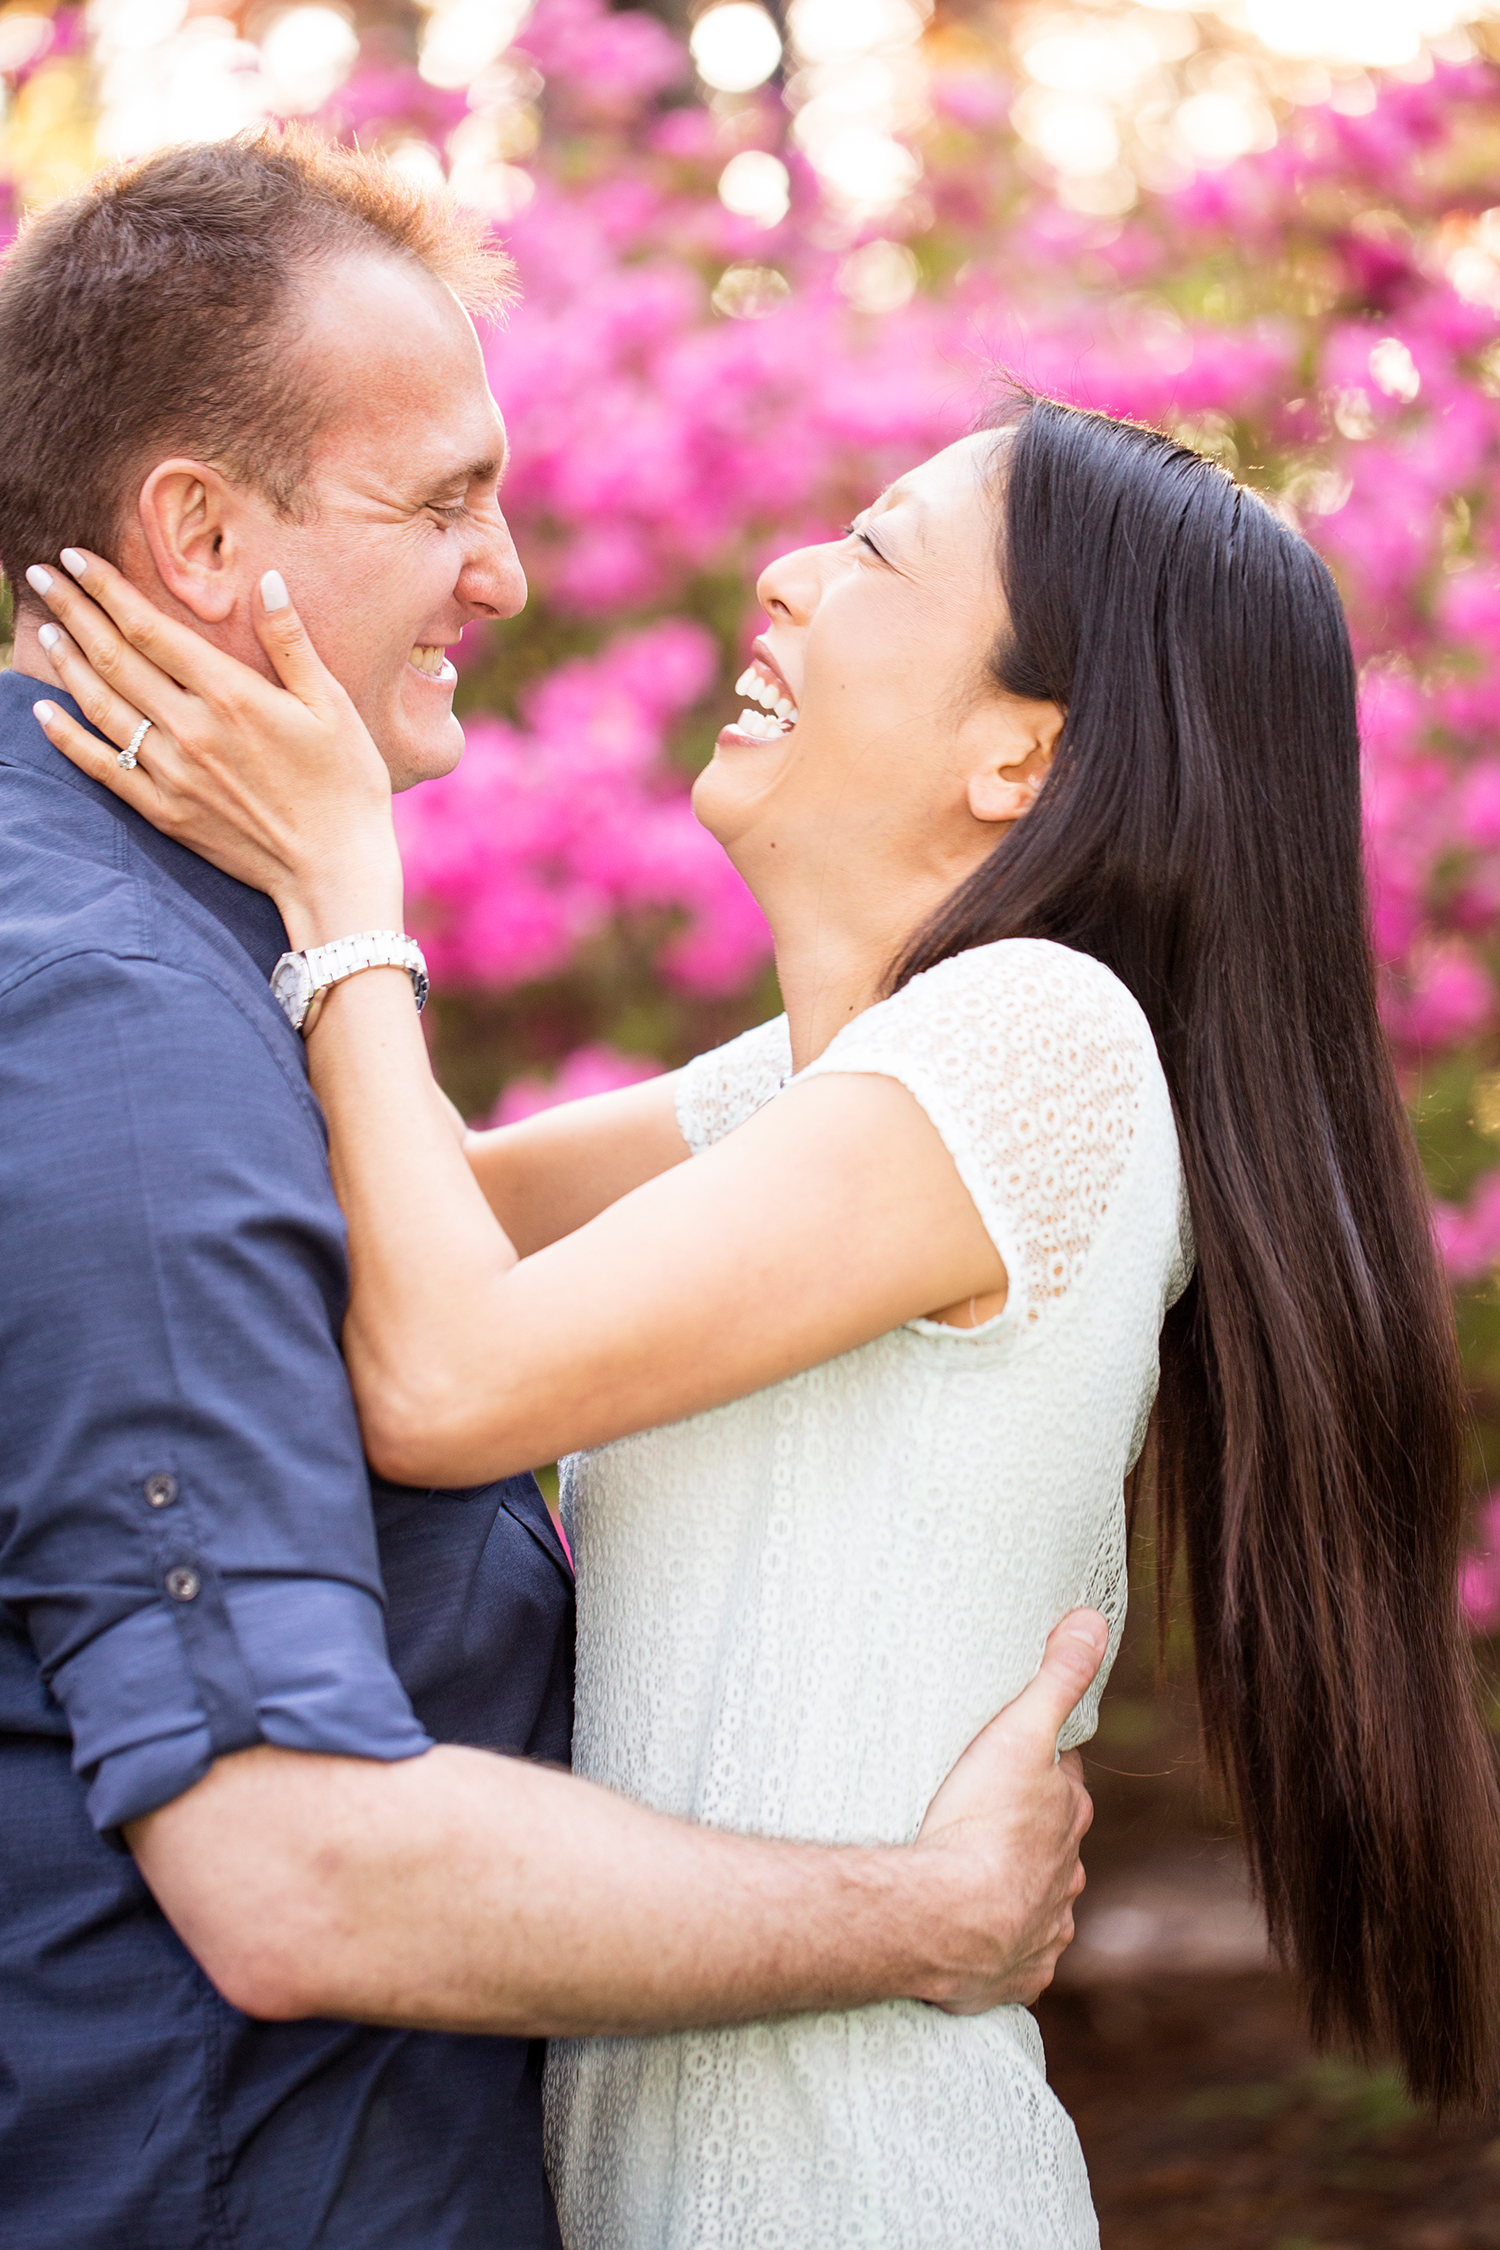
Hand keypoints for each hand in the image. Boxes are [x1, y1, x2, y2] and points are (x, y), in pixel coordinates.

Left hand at [25, 551, 402, 946]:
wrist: (335, 871)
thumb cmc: (345, 784)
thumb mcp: (332, 705)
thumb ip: (291, 641)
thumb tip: (268, 580)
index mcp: (232, 695)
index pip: (150, 628)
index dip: (106, 588)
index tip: (74, 556)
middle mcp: (191, 729)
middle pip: (114, 657)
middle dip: (73, 610)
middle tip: (41, 575)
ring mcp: (172, 773)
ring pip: (101, 706)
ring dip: (66, 663)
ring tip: (45, 630)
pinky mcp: (165, 811)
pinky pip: (101, 767)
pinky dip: (66, 737)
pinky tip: (42, 711)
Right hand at [911, 1608, 1104, 2012]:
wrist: (944, 1920)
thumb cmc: (981, 1823)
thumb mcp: (1019, 1732)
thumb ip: (1057, 1678)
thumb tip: (1095, 1619)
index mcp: (1069, 1818)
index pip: (1065, 1783)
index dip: (1043, 1769)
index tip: (1017, 1759)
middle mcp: (1067, 1877)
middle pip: (1054, 1844)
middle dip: (1031, 1832)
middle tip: (983, 1817)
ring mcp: (1044, 1930)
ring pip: (1038, 1902)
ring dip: (1015, 1890)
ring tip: (971, 1877)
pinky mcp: (1014, 1976)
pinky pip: (1014, 1958)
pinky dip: (999, 1946)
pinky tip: (972, 1935)